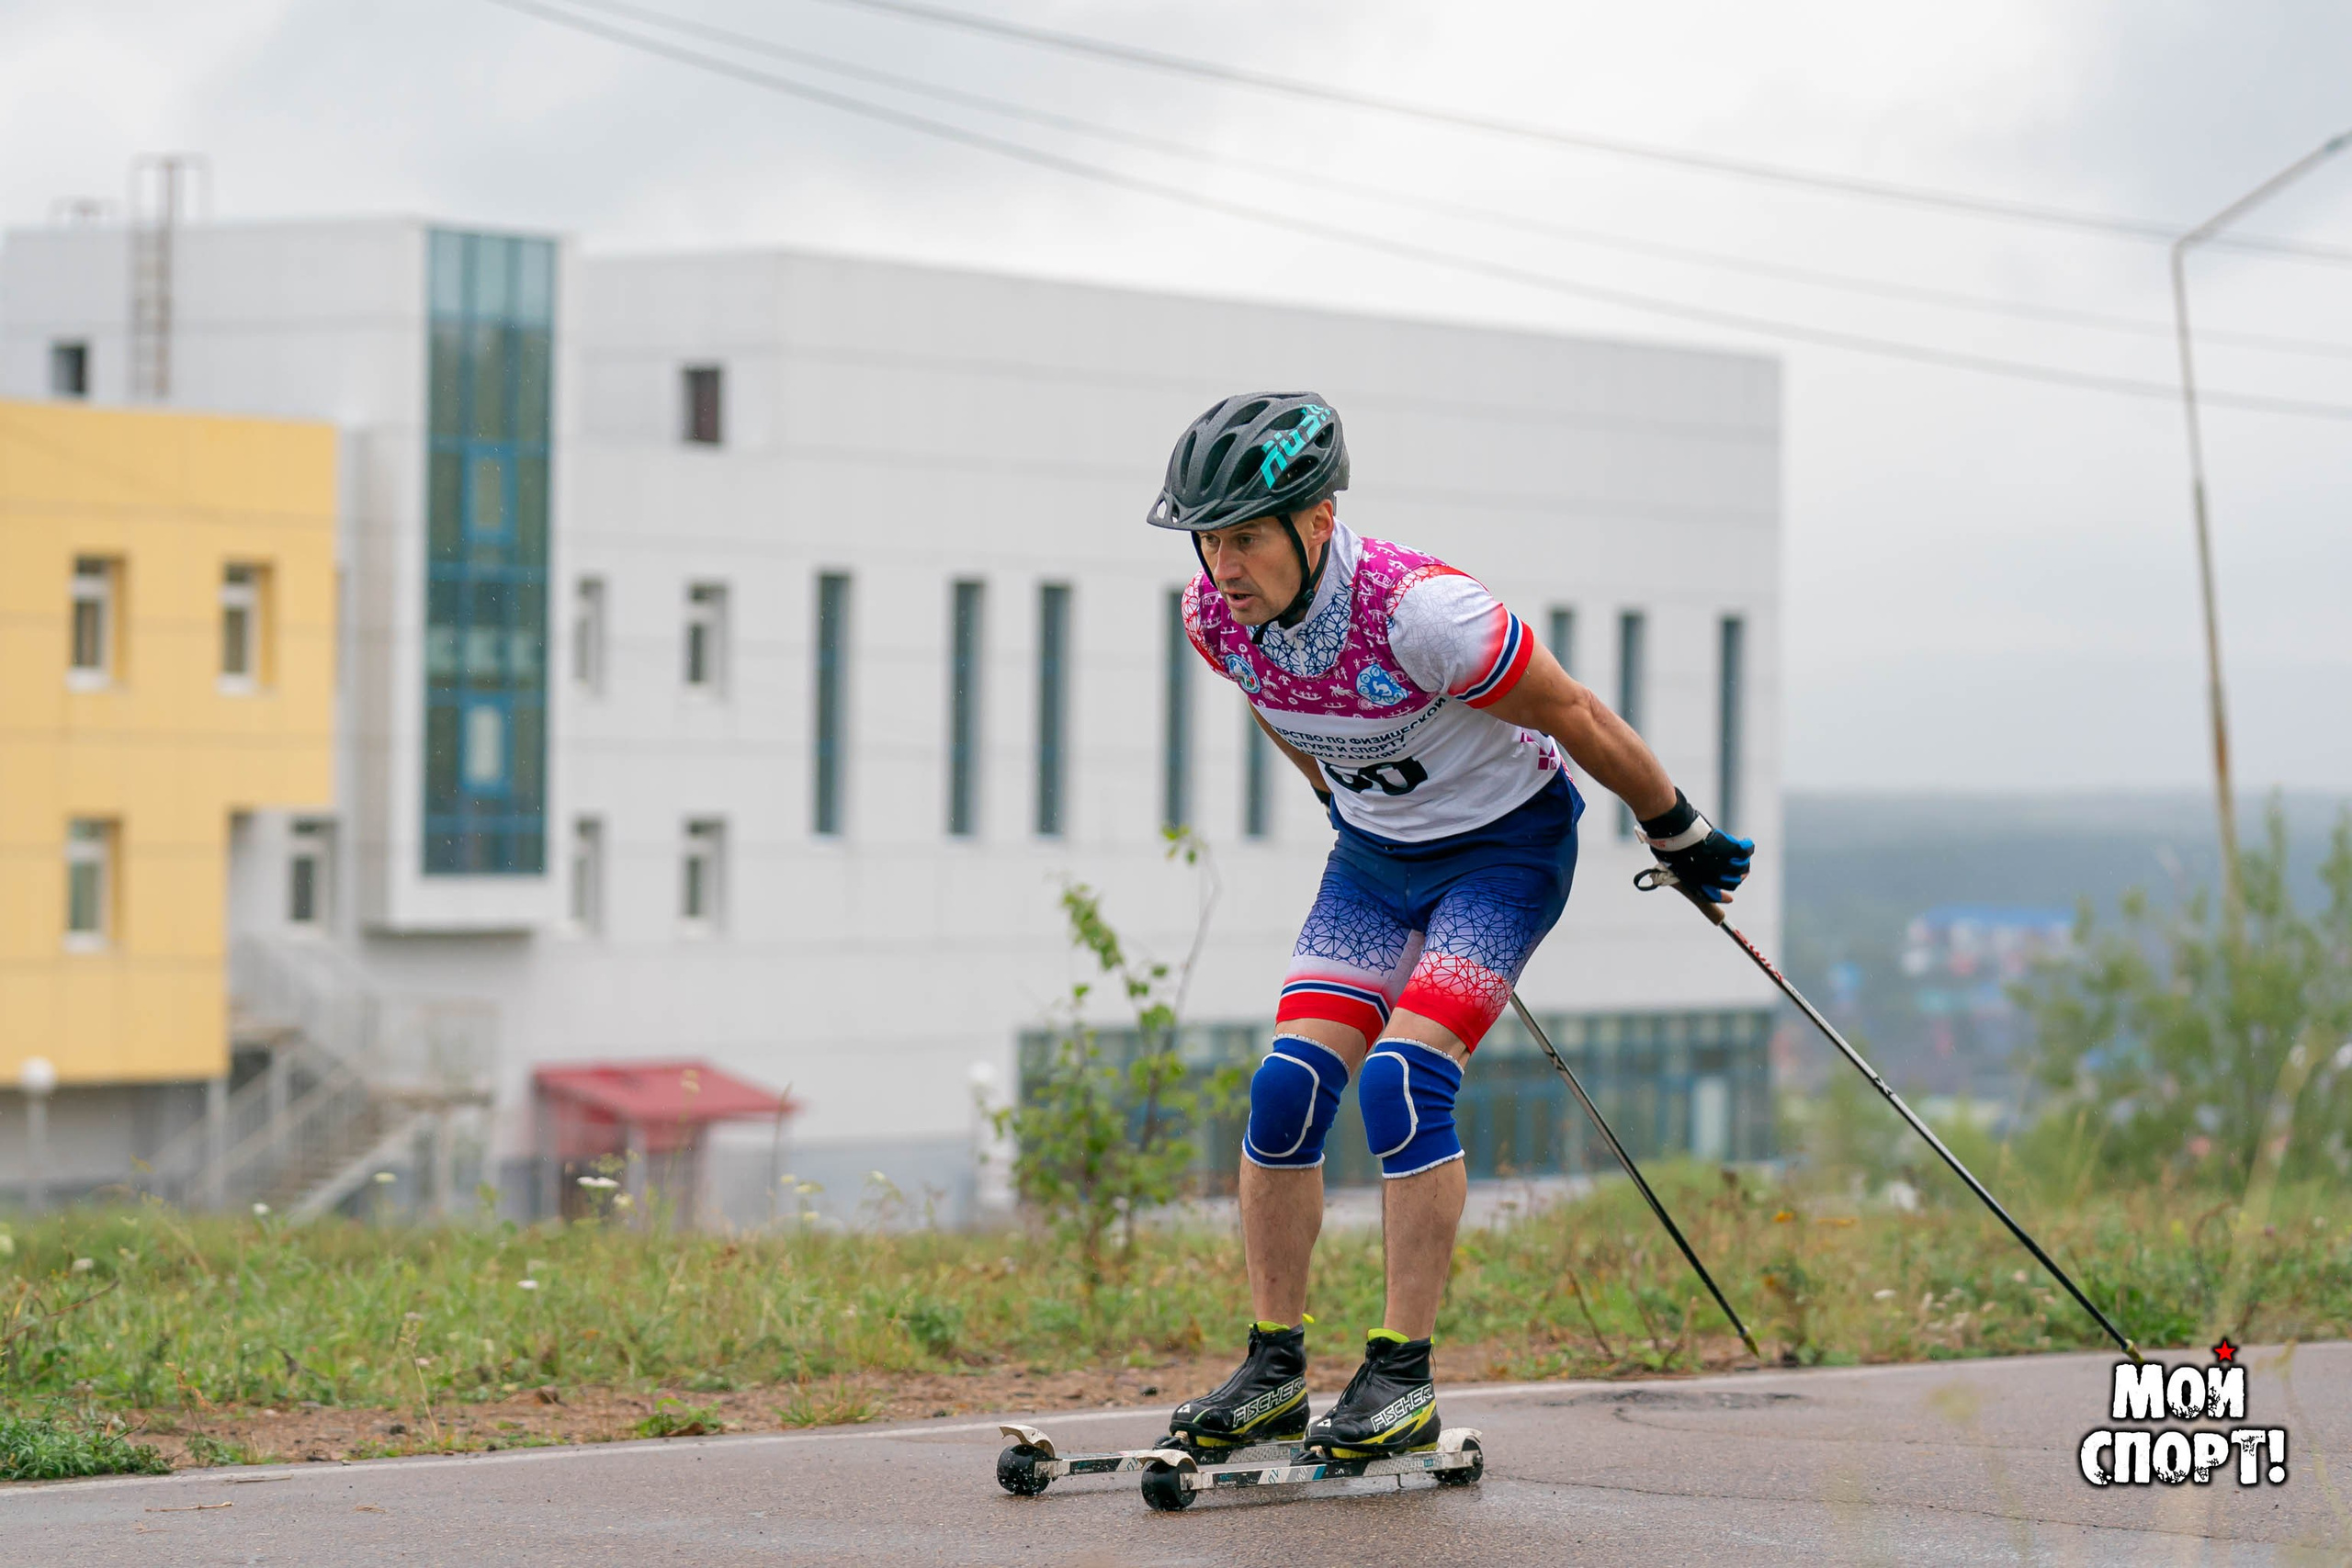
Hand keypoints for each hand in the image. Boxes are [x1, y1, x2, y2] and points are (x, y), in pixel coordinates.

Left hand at [1639, 790, 1752, 904]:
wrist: (1672, 832)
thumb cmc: (1667, 845)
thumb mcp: (1667, 863)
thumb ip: (1672, 869)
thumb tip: (1661, 870)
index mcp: (1695, 883)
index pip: (1711, 896)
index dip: (1721, 898)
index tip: (1729, 899)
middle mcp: (1710, 877)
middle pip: (1732, 883)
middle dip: (1737, 878)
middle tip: (1741, 872)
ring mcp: (1720, 864)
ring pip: (1741, 869)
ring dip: (1743, 864)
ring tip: (1743, 856)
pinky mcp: (1727, 850)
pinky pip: (1743, 852)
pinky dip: (1747, 847)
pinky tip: (1746, 843)